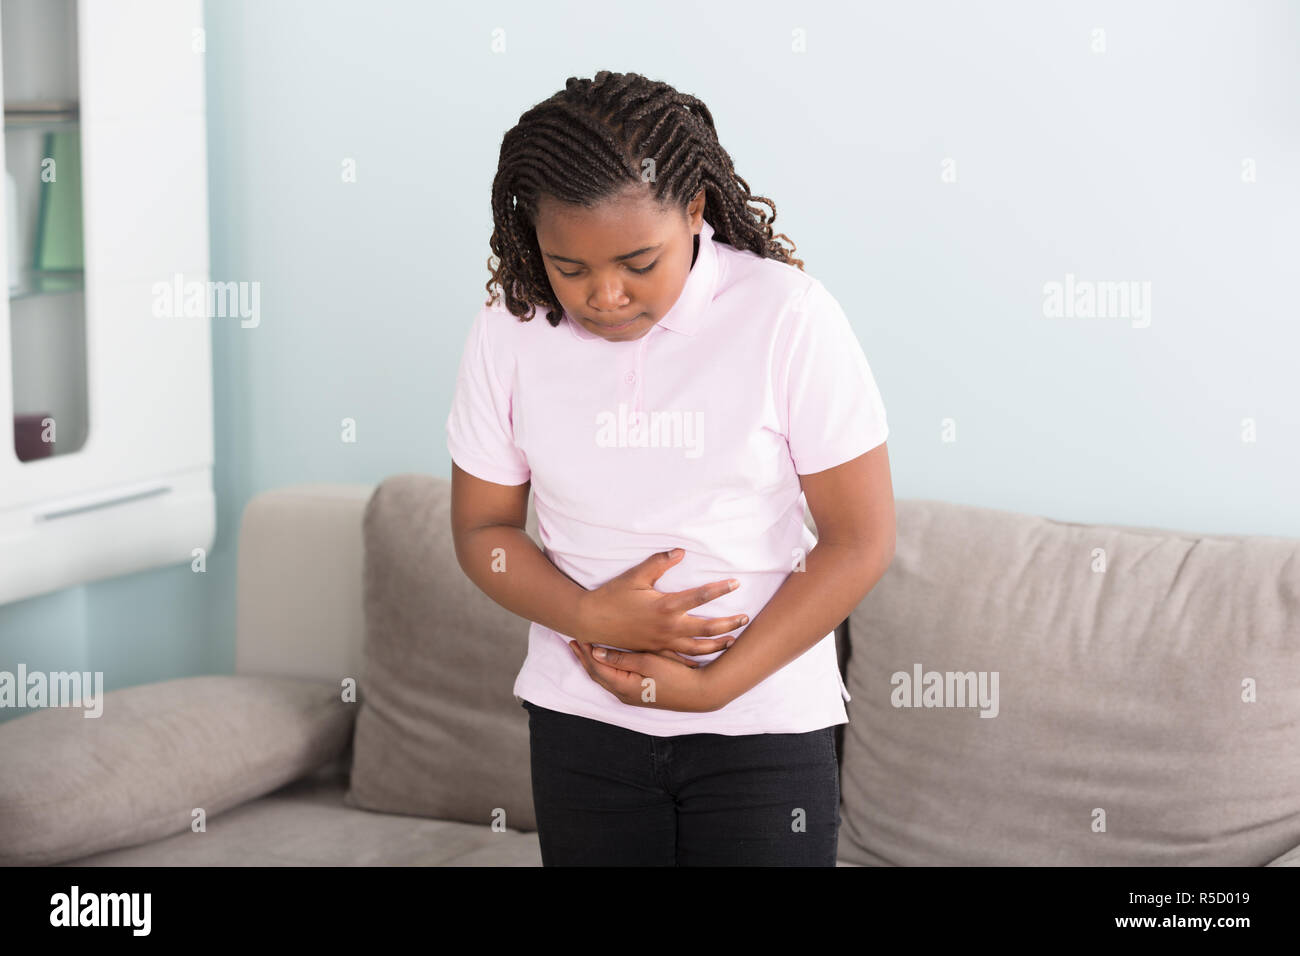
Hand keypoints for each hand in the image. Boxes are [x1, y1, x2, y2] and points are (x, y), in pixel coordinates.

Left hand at [567, 639, 724, 711]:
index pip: (596, 667)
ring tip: (585, 648)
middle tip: (574, 641)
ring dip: (593, 663)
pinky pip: (614, 679)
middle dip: (584, 657)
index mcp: (623, 686)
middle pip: (596, 674)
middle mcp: (623, 694)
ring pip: (604, 677)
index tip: (579, 634)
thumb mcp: (648, 663)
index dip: (586, 651)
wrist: (700, 692)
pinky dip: (606, 668)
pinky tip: (605, 659)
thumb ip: (621, 659)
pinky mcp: (639, 693)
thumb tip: (596, 652)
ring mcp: (631, 696)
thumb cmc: (676, 676)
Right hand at [575, 549, 748, 657]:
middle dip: (729, 624)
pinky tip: (706, 660)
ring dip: (718, 644)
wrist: (591, 621)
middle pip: (707, 628)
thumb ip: (659, 563)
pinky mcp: (656, 650)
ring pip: (697, 648)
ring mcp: (663, 642)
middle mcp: (668, 627)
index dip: (721, 589)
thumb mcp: (635, 575)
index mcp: (665, 607)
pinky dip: (696, 660)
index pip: (701, 596)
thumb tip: (681, 551)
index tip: (736, 583)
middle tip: (746, 618)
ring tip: (733, 640)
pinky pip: (681, 659)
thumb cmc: (612, 596)